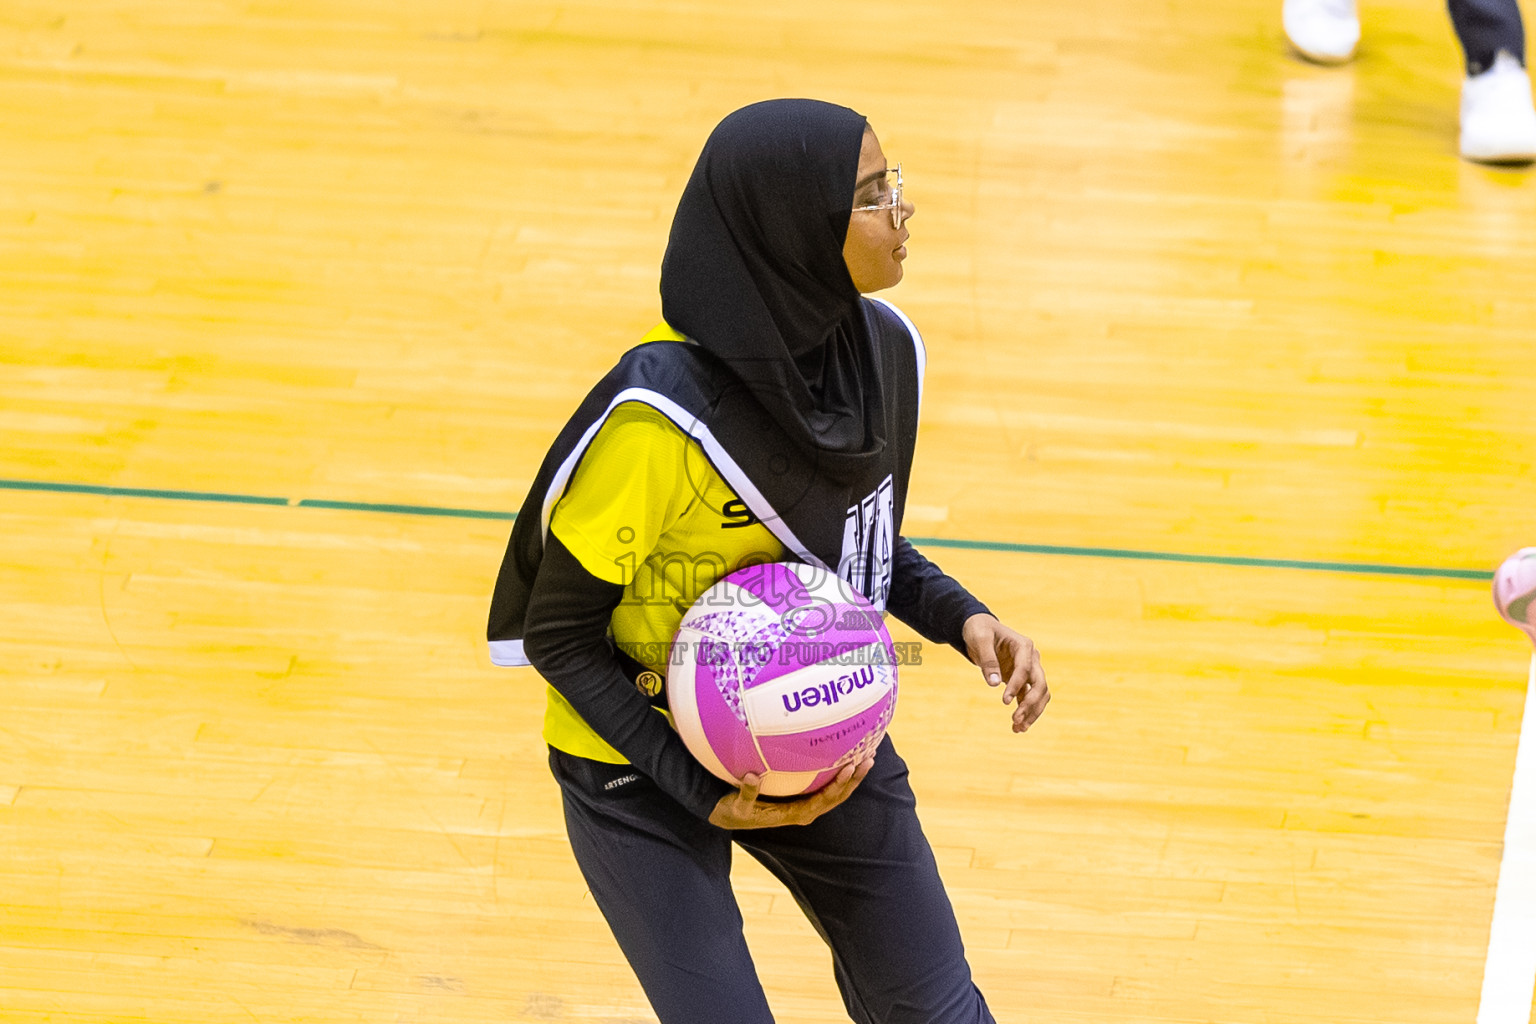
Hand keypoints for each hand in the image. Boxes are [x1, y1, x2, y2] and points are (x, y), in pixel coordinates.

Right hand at [708, 757, 873, 829]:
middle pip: (838, 796)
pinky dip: (841, 774)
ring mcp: (808, 805)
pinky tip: (848, 756)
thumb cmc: (737, 811)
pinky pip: (827, 786)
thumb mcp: (738, 806)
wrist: (733, 818)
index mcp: (795, 814)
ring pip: (837, 792)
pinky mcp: (805, 798)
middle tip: (869, 757)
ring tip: (868, 756)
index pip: (823, 799)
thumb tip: (750, 775)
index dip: (838, 785)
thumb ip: (746, 793)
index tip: (848, 767)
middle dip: (854, 779)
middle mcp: (806, 811)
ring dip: (853, 776)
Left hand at [962, 613, 1048, 732]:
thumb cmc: (979, 630)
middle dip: (1030, 703)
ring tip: (1018, 728)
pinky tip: (1017, 727)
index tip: (1004, 701)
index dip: (1016, 685)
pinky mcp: (1023, 680)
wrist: (980, 629)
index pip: (1025, 669)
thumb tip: (993, 684)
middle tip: (1015, 719)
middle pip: (1040, 684)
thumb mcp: (980, 640)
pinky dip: (1026, 712)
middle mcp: (1031, 658)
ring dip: (1032, 712)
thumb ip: (987, 660)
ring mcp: (1029, 670)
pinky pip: (1029, 698)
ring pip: (1040, 694)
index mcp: (1024, 646)